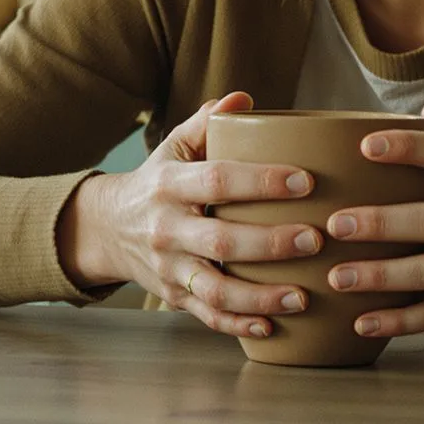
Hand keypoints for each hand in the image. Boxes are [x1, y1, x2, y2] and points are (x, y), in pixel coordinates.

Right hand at [58, 91, 323, 338]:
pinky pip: (206, 315)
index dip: (262, 180)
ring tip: (303, 295)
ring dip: (260, 296)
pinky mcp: (173, 296)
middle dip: (270, 243)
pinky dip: (238, 324)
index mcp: (169, 185)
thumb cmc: (157, 182)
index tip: (306, 180)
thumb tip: (244, 97)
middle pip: (220, 240)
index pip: (218, 180)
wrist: (107, 228)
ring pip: (215, 289)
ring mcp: (169, 267)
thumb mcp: (173, 148)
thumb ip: (206, 122)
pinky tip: (272, 326)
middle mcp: (166, 229)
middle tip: (316, 239)